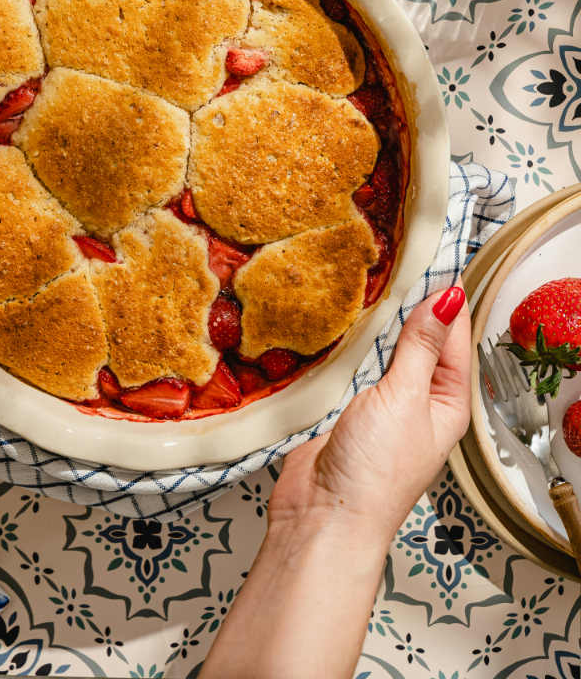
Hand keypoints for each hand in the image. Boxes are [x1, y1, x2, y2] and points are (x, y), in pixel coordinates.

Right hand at [200, 285, 470, 678]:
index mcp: (447, 402)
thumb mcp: (404, 397)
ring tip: (365, 285)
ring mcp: (380, 407)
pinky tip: (338, 325)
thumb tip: (446, 300)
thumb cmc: (373, 473)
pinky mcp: (345, 410)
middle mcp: (417, 404)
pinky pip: (352, 368)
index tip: (431, 259)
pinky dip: (348, 346)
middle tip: (393, 263)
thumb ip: (420, 346)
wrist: (322, 516)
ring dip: (375, 327)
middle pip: (419, 342)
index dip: (445, 299)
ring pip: (383, 353)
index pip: (453, 337)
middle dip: (408, 308)